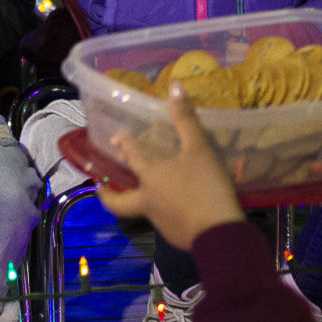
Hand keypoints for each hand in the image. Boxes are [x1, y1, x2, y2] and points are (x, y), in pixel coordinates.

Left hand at [96, 88, 244, 249]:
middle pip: (118, 202)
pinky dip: (164, 212)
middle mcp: (147, 201)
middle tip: (102, 187)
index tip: (116, 138)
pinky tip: (176, 206)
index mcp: (150, 178)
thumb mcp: (199, 149)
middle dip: (107, 195)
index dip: (124, 144)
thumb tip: (174, 85)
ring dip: (138, 200)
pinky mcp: (174, 236)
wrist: (220, 235)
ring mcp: (159, 222)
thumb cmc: (205, 187)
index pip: (131, 157)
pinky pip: (163, 221)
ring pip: (141, 211)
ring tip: (147, 190)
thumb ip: (186, 119)